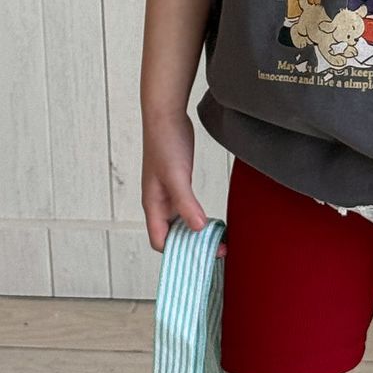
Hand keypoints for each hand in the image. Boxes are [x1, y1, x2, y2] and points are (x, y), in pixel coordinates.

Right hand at [141, 110, 225, 257]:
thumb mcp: (176, 176)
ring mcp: (168, 194)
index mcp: (153, 204)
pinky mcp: (178, 184)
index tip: (201, 257)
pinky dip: (199, 218)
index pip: (160, 240)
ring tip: (219, 239)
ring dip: (198, 233)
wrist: (166, 115)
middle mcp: (159, 203)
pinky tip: (213, 220)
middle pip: (173, 236)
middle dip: (192, 246)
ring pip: (181, 223)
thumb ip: (186, 203)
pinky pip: (188, 209)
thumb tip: (198, 229)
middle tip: (218, 250)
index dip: (177, 252)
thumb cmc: (164, 143)